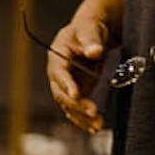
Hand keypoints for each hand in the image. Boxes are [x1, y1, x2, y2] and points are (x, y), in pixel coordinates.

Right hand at [46, 17, 107, 132]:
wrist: (91, 34)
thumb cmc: (88, 27)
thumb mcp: (90, 28)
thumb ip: (91, 40)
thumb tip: (94, 51)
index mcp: (57, 56)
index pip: (59, 72)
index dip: (66, 84)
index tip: (75, 94)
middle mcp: (58, 74)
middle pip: (62, 93)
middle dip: (76, 104)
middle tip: (93, 111)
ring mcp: (66, 85)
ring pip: (69, 105)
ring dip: (82, 117)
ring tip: (97, 125)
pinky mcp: (76, 92)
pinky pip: (77, 108)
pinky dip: (84, 119)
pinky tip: (95, 127)